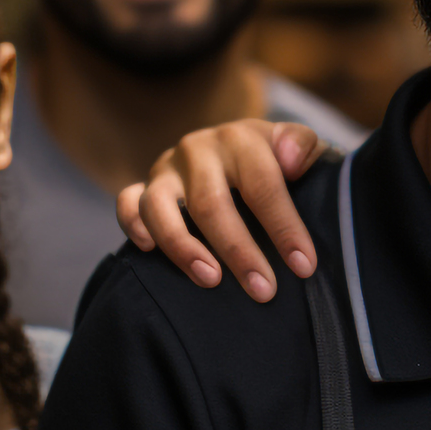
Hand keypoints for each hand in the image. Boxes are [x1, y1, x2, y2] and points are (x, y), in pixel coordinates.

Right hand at [116, 120, 323, 302]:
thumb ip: (302, 146)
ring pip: (160, 207)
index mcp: (241, 139)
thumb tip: (290, 160)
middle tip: (263, 290)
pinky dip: (132, 225)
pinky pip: (127, 203)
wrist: (243, 151)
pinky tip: (148, 250)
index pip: (263, 185)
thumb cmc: (279, 162)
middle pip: (211, 203)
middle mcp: (198, 150)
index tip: (303, 266)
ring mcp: (166, 169)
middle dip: (239, 251)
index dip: (284, 227)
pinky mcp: (144, 186)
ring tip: (211, 281)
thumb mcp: (299, 147)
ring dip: (183, 247)